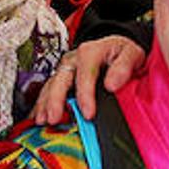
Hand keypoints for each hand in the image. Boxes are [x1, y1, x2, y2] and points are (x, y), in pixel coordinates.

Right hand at [33, 36, 148, 125]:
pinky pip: (48, 90)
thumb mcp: (131, 53)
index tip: (88, 114)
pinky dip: (42, 104)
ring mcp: (65, 68)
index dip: (85, 95)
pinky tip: (37, 116)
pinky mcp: (62, 77)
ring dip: (45, 103)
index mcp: (90, 52)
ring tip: (42, 121)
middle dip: (56, 100)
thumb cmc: (122, 51)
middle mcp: (73, 59)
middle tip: (54, 119)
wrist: (117, 47)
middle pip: (61, 79)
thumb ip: (123, 67)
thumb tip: (112, 84)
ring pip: (51, 85)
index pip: (84, 74)